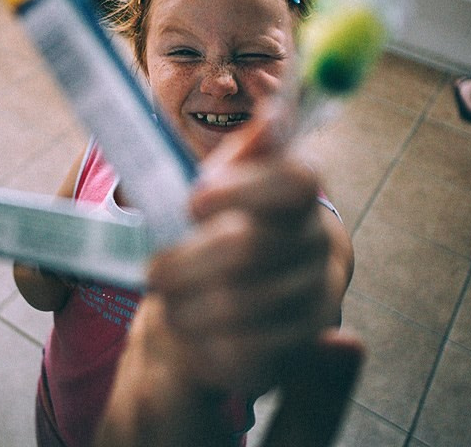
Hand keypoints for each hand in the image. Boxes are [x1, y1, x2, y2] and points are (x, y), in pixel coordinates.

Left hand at [145, 102, 352, 393]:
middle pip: (251, 246)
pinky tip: (189, 330)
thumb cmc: (222, 223)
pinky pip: (243, 352)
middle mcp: (317, 245)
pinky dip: (202, 343)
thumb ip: (243, 153)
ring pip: (238, 304)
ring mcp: (313, 300)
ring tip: (166, 300)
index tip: (193, 199)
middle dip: (188, 259)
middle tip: (154, 268)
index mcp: (300, 197)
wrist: (238, 287)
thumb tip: (274, 117)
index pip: (294, 181)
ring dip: (186, 304)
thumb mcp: (226, 181)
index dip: (242, 188)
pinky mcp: (297, 349)